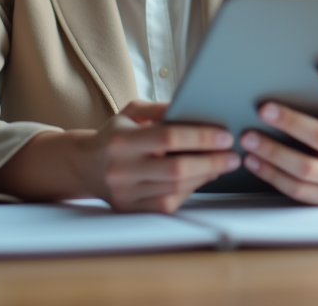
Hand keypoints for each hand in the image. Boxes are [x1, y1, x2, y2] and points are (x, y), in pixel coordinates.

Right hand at [85, 100, 239, 213]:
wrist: (84, 166)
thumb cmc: (115, 135)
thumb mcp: (130, 112)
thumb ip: (159, 108)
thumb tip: (191, 106)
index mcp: (121, 140)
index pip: (168, 137)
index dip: (200, 137)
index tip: (225, 136)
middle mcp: (121, 169)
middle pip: (176, 169)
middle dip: (211, 162)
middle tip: (233, 156)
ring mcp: (126, 194)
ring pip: (176, 189)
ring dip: (205, 176)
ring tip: (223, 164)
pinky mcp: (132, 210)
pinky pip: (169, 203)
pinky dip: (190, 190)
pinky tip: (202, 177)